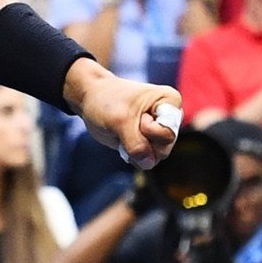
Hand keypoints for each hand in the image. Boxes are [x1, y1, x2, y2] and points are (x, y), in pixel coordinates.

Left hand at [64, 58, 181, 169]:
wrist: (91, 98)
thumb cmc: (106, 101)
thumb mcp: (119, 121)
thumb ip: (137, 145)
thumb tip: (148, 164)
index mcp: (170, 101)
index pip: (168, 133)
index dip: (147, 128)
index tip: (135, 111)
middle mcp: (170, 119)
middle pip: (163, 148)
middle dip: (139, 139)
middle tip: (125, 121)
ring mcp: (160, 133)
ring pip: (155, 157)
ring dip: (133, 148)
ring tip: (123, 128)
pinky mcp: (150, 144)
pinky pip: (145, 161)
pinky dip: (130, 154)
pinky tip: (122, 138)